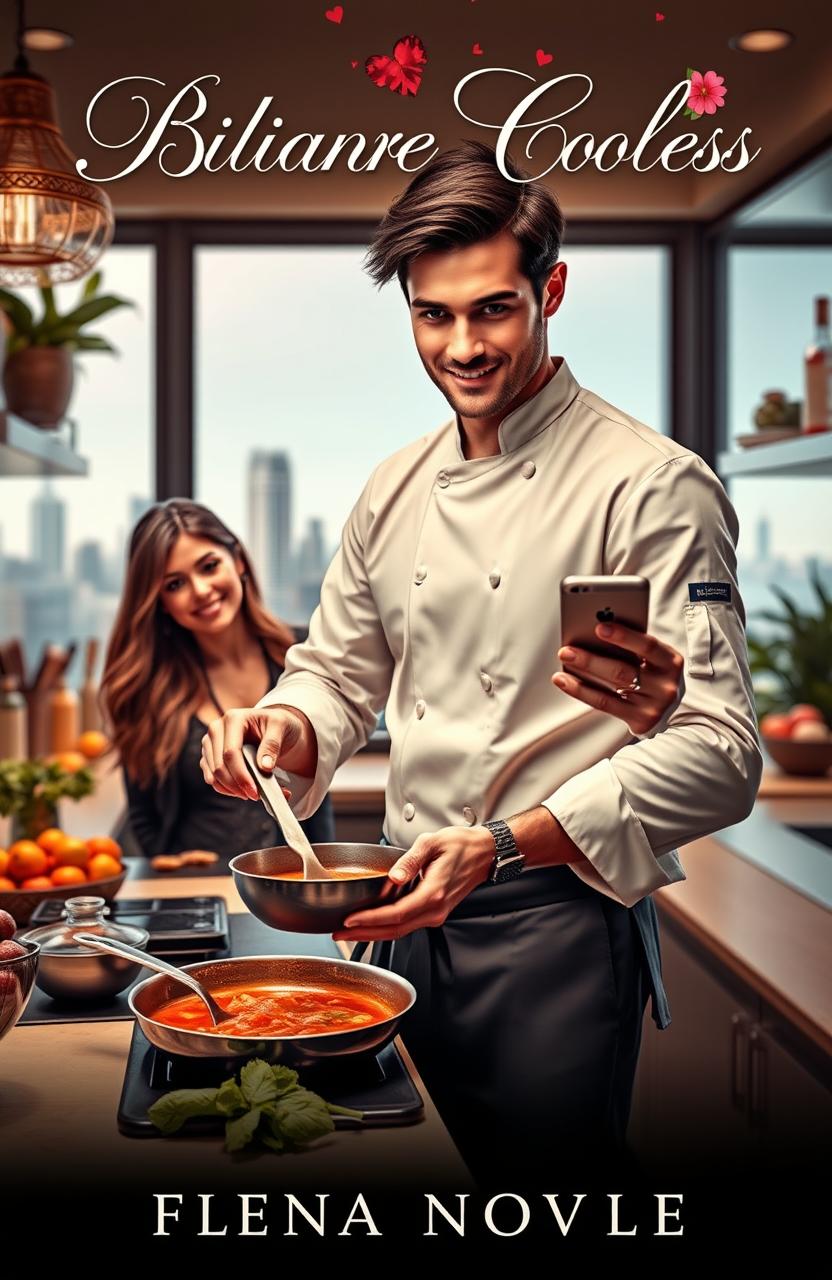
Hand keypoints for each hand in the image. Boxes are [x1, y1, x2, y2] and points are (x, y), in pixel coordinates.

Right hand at [199, 706, 306, 800]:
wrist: (274, 728)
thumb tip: (265, 767)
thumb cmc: (277, 725)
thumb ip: (273, 744)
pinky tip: (243, 791)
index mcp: (233, 719)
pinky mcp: (209, 756)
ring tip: (253, 793)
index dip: (241, 775)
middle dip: (237, 786)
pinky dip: (227, 790)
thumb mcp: (282, 727)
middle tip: (255, 796)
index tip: (255, 791)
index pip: (230, 753)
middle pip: (219, 766)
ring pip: (213, 775)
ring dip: (232, 790)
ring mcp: (210, 744)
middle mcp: (217, 730)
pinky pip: (212, 779)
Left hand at [332, 825, 494, 941]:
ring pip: (400, 930)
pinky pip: (407, 924)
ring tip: (350, 931)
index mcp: (433, 893)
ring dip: (374, 933)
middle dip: (365, 934)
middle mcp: (435, 909)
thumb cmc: (461, 845)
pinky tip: (372, 922)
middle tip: (339, 934)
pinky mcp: (435, 912)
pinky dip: (387, 926)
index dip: (370, 920)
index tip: (349, 921)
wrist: (484, 853)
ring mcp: (436, 913)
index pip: (395, 914)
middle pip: (394, 929)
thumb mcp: (432, 843)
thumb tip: (394, 876)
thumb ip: (410, 860)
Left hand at [553, 621, 683, 735]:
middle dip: (591, 659)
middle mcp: (665, 685)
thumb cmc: (654, 672)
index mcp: (671, 662)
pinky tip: (565, 681)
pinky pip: (605, 704)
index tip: (599, 627)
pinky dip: (582, 691)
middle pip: (623, 671)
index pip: (647, 646)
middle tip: (567, 650)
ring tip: (564, 661)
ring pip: (611, 688)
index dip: (623, 636)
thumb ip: (634, 645)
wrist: (670, 707)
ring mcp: (653, 706)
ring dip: (582, 674)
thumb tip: (595, 633)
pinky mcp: (640, 720)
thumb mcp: (654, 657)